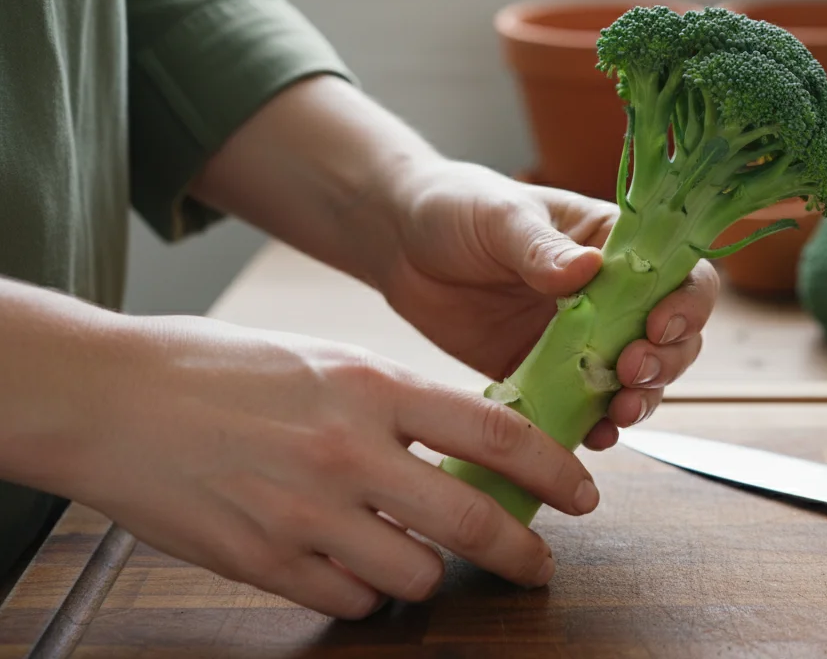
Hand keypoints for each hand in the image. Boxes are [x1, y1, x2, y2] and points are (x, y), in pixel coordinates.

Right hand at [51, 314, 599, 618]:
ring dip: (429, 572)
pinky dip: (362, 589)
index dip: (556, 473)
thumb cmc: (223, 368)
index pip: (497, 436)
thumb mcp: (329, 360)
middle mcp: (348, 452)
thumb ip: (402, 404)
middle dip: (523, 553)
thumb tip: (474, 443)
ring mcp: (305, 514)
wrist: (112, 398)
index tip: (581, 495)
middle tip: (538, 564)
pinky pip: (349, 599)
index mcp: (372, 386)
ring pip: (415, 576)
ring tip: (414, 553)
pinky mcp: (263, 562)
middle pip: (473, 522)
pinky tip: (348, 562)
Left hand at [186, 76, 716, 450]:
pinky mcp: (548, 376)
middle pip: (672, 337)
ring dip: (643, 399)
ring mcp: (583, 339)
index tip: (657, 326)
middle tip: (631, 373)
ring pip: (639, 379)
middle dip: (666, 362)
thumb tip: (587, 270)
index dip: (685, 305)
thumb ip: (541, 249)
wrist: (400, 244)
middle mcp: (612, 294)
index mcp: (614, 243)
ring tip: (619, 411)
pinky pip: (585, 408)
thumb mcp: (500, 218)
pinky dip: (598, 425)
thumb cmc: (457, 209)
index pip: (680, 274)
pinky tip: (595, 436)